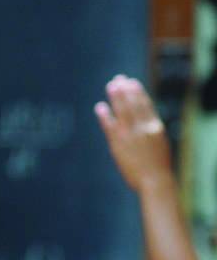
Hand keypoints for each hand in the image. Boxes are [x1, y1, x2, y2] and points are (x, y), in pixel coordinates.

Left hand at [95, 75, 172, 193]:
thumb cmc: (158, 164)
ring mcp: (130, 135)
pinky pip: (110, 126)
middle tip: (118, 79)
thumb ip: (150, 129)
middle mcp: (143, 127)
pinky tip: (99, 106)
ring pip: (122, 111)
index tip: (132, 82)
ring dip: (116, 97)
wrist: (155, 180)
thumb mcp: (159, 142)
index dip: (138, 92)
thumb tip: (144, 119)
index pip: (146, 104)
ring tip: (110, 85)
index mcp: (155, 126)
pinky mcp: (118, 144)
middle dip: (125, 90)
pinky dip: (104, 115)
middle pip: (133, 104)